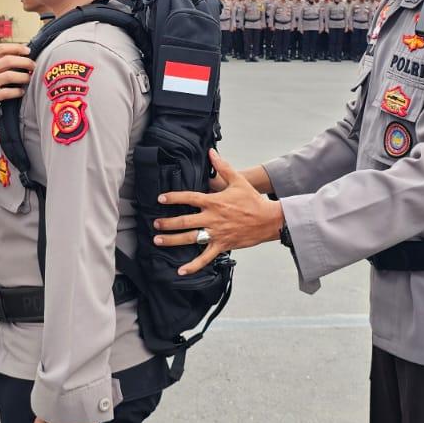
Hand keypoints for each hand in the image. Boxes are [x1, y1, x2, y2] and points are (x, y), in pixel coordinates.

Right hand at [0, 43, 33, 121]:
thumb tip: (4, 62)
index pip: (1, 48)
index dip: (17, 48)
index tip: (27, 50)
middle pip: (10, 60)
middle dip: (25, 62)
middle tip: (32, 65)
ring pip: (11, 75)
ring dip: (24, 77)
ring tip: (28, 79)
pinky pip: (7, 93)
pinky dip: (17, 92)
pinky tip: (20, 92)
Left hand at [153, 150, 282, 275]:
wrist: (268, 220)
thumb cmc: (252, 200)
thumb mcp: (238, 180)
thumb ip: (222, 167)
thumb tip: (211, 152)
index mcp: (214, 201)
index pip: (189, 198)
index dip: (173, 198)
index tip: (160, 199)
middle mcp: (212, 218)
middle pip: (184, 221)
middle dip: (167, 223)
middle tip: (155, 224)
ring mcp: (216, 233)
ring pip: (190, 238)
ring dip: (172, 240)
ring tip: (158, 240)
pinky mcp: (222, 245)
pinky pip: (205, 258)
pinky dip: (193, 266)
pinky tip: (180, 271)